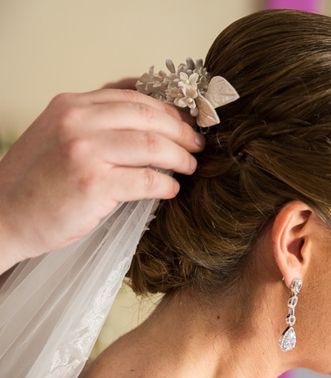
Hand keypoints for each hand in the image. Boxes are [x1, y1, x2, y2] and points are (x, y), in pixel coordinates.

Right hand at [0, 78, 204, 267]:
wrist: (2, 215)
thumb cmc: (37, 181)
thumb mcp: (59, 134)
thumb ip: (96, 121)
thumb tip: (148, 116)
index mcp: (71, 105)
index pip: (134, 96)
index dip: (169, 110)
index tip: (186, 122)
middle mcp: (77, 121)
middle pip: (150, 116)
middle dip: (182, 131)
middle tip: (197, 145)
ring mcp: (85, 151)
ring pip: (154, 145)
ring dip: (181, 157)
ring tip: (190, 166)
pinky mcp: (93, 183)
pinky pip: (146, 179)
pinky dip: (166, 184)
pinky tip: (171, 190)